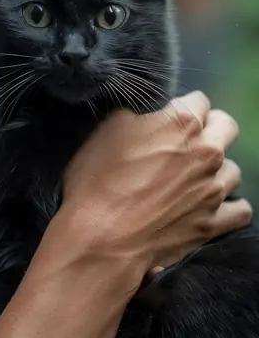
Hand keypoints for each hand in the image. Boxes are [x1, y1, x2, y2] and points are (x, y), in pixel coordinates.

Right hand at [59, 91, 251, 273]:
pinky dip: (229, 207)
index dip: (181, 108)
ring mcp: (214, 188)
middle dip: (211, 128)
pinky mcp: (214, 222)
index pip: (197, 100)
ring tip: (193, 179)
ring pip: (233, 169)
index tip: (168, 121)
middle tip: (187, 142)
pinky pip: (240, 210)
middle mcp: (206, 151)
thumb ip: (138, 116)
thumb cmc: (97, 180)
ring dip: (216, 170)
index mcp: (181, 122)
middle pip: (226, 126)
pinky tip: (212, 206)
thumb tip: (150, 117)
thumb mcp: (107, 130)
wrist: (102, 237)